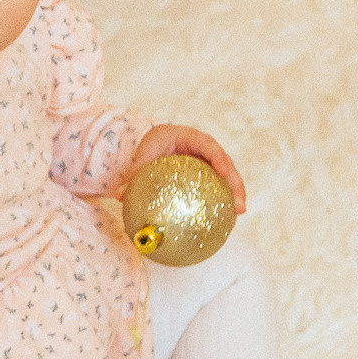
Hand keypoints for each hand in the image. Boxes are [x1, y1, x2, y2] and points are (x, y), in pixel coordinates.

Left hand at [127, 125, 247, 214]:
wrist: (156, 143)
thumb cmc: (149, 148)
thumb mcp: (141, 158)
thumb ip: (132, 175)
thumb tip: (118, 195)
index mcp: (190, 138)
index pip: (208, 145)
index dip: (217, 157)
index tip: (222, 171)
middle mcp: (205, 148)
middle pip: (226, 164)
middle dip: (235, 184)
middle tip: (239, 205)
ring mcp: (211, 161)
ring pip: (228, 177)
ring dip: (236, 195)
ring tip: (238, 215)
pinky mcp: (210, 173)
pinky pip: (220, 186)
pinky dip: (224, 200)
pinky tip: (226, 221)